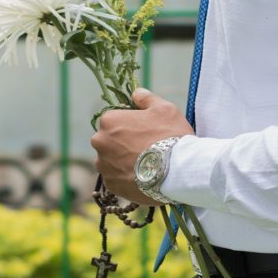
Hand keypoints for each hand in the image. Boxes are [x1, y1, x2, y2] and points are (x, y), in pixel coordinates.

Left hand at [91, 88, 194, 204]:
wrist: (177, 171)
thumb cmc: (170, 135)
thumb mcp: (164, 109)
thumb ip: (146, 98)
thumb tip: (136, 93)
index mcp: (108, 121)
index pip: (113, 120)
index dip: (129, 125)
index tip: (143, 132)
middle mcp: (100, 142)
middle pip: (109, 141)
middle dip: (122, 144)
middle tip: (144, 149)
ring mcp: (103, 165)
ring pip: (110, 161)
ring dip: (122, 161)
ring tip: (144, 165)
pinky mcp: (111, 185)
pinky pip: (116, 178)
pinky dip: (126, 177)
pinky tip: (142, 177)